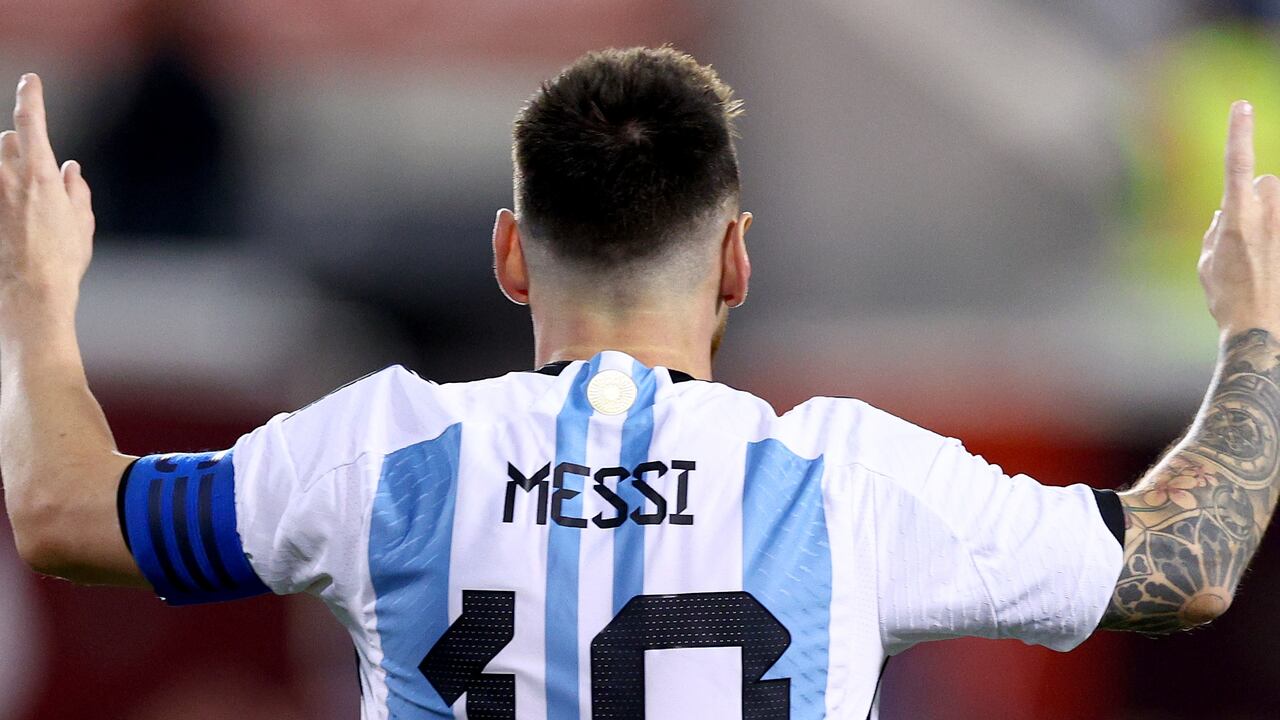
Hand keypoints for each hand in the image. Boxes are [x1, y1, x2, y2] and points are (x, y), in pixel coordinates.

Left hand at [0, 74, 92, 322]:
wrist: (28, 293)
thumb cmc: (62, 261)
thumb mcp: (81, 225)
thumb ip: (76, 191)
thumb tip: (71, 169)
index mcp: (40, 174)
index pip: (31, 120)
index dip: (31, 96)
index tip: (31, 80)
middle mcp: (8, 176)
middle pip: (9, 143)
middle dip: (21, 150)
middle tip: (33, 173)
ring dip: (8, 173)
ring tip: (23, 205)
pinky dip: (7, 198)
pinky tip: (16, 222)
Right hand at [1200, 101, 1279, 336]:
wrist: (1262, 329)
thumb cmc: (1228, 300)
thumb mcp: (1208, 264)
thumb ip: (1215, 231)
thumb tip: (1224, 214)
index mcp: (1237, 219)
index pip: (1237, 164)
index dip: (1239, 132)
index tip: (1243, 105)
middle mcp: (1267, 217)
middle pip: (1268, 185)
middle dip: (1259, 199)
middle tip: (1250, 234)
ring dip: (1273, 218)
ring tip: (1265, 255)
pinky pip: (1279, 227)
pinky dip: (1274, 240)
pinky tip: (1270, 264)